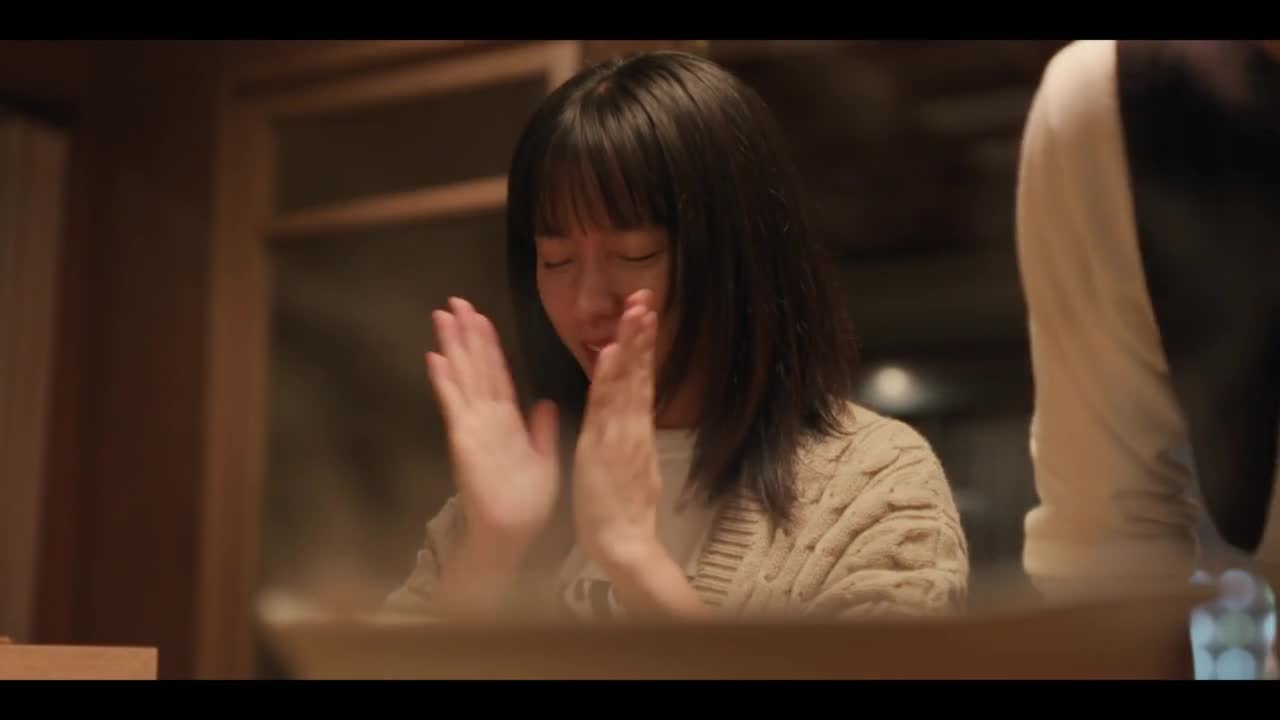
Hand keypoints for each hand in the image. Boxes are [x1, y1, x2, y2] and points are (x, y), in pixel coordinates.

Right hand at [426, 297, 559, 555]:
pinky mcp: (464, 440)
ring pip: (463, 378)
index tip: (481, 318)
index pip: (497, 374)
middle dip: (466, 334)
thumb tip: (545, 401)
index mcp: (507, 421)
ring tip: (442, 316)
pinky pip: (454, 406)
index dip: (489, 346)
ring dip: (452, 347)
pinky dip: (444, 382)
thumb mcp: (543, 458)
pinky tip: (434, 358)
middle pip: (475, 368)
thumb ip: (541, 429)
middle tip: (455, 301)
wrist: (511, 532)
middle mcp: (486, 418)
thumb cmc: (526, 502)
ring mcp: (473, 427)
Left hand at [571, 290, 663, 570]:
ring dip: (630, 343)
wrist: (623, 542)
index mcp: (634, 429)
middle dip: (641, 332)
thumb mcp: (626, 465)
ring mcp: (621, 434)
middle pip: (639, 371)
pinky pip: (608, 406)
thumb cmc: (620, 509)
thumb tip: (631, 416)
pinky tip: (613, 352)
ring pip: (627, 381)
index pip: (640, 378)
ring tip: (635, 309)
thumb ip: (629, 437)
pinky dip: (612, 378)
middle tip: (645, 296)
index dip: (641, 345)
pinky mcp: (607, 446)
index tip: (644, 313)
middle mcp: (632, 426)